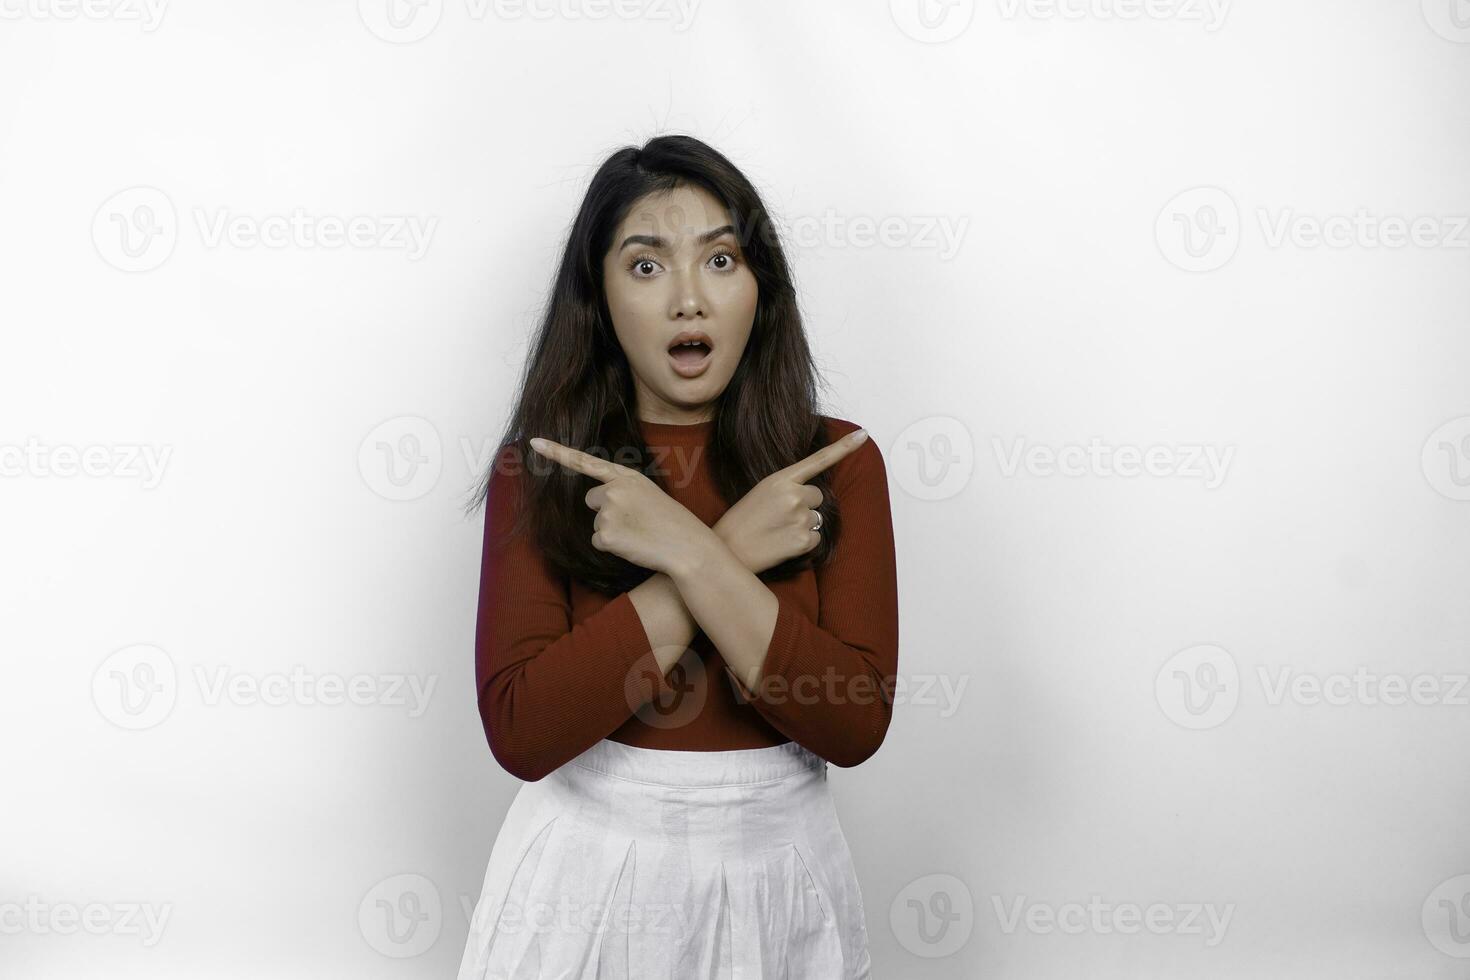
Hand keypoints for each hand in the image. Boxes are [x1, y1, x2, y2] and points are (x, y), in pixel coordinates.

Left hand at [528, 436, 715, 576]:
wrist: (687, 546)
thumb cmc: (672, 521)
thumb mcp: (649, 493)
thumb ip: (623, 489)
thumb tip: (597, 500)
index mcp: (626, 476)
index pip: (586, 461)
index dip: (557, 452)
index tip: (533, 442)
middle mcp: (613, 490)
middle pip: (592, 500)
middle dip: (606, 511)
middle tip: (636, 520)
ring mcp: (608, 512)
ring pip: (596, 524)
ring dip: (612, 531)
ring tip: (639, 533)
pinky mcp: (604, 535)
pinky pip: (598, 542)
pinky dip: (612, 547)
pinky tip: (633, 545)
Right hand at [713, 428, 867, 573]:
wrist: (727, 551)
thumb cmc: (741, 522)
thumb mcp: (761, 492)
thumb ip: (787, 487)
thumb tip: (813, 495)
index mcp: (780, 479)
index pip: (818, 459)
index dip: (844, 447)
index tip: (864, 434)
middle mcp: (793, 495)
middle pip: (819, 496)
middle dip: (805, 506)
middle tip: (779, 517)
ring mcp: (800, 517)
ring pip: (817, 518)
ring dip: (803, 525)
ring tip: (777, 532)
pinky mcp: (804, 540)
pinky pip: (816, 539)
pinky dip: (803, 544)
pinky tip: (782, 544)